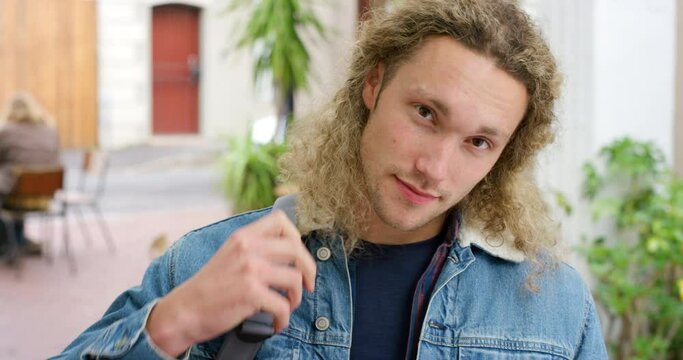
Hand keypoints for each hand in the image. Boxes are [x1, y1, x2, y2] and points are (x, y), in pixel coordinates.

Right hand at [146, 210, 316, 356]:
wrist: (185, 310)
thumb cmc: (210, 286)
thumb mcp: (230, 254)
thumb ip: (254, 248)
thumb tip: (289, 252)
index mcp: (243, 236)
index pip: (281, 221)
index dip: (297, 238)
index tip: (298, 256)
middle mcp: (248, 248)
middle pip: (296, 249)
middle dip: (308, 270)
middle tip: (307, 284)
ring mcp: (250, 270)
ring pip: (295, 279)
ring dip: (297, 296)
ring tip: (288, 305)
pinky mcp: (251, 293)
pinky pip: (283, 306)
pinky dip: (284, 318)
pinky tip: (277, 322)